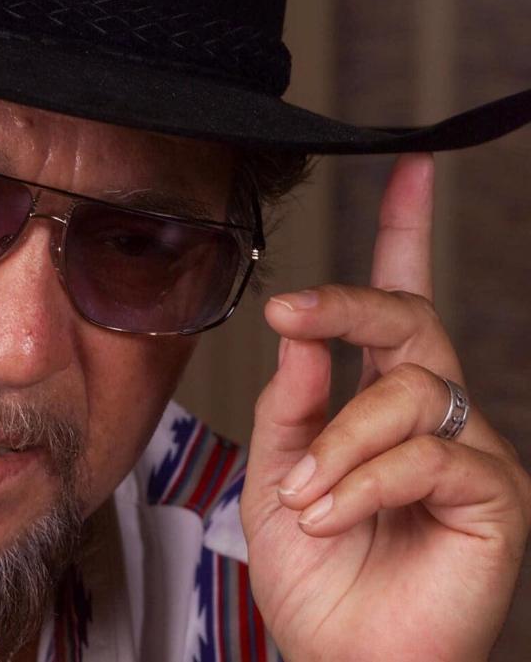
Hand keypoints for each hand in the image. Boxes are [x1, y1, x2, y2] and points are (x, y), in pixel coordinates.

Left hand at [240, 154, 530, 660]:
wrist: (343, 658)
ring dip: (339, 443)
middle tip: (293, 312)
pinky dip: (364, 481)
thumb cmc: (316, 570)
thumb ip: (293, 401)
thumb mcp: (280, 473)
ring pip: (409, 391)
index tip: (409, 166)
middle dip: (351, 305)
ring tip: (305, 499)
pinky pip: (426, 454)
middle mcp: (437, 414)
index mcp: (382, 401)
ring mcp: (473, 452)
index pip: (400, 303)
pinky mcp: (498, 496)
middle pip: (410, 319)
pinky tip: (336, 515)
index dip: (406, 232)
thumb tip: (301, 329)